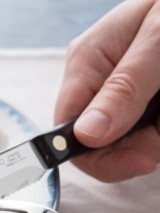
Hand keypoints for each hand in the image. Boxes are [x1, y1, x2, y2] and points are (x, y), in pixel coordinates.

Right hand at [54, 0, 159, 181]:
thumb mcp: (156, 43)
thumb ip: (122, 89)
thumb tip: (87, 135)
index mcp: (85, 63)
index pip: (68, 131)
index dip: (99, 156)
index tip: (143, 161)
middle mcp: (93, 80)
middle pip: (100, 142)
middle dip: (139, 145)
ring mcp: (114, 88)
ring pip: (128, 139)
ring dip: (156, 134)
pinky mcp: (135, 94)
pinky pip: (144, 128)